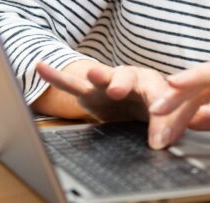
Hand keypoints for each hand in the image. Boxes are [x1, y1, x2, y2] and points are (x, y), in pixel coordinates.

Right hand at [34, 60, 173, 147]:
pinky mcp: (89, 91)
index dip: (161, 116)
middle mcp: (132, 78)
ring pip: (103, 77)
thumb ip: (168, 128)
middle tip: (118, 91)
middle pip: (129, 77)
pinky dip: (56, 76)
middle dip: (123, 84)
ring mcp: (108, 82)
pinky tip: (41, 66)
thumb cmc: (154, 106)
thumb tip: (163, 143)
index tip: (159, 137)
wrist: (136, 99)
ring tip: (93, 74)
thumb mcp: (166, 118)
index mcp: (155, 84)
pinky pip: (71, 83)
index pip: (160, 97)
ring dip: (98, 76)